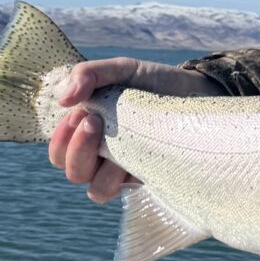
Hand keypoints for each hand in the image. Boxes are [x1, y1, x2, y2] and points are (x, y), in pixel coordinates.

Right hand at [48, 57, 218, 202]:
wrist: (198, 90)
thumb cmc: (155, 83)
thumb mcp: (122, 70)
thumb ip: (89, 74)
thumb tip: (63, 98)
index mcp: (91, 136)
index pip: (60, 154)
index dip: (62, 140)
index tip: (81, 112)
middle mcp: (106, 158)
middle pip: (74, 174)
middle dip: (78, 149)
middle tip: (94, 120)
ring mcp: (130, 171)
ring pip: (98, 190)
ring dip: (100, 168)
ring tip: (119, 139)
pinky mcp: (155, 179)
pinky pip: (133, 191)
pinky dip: (129, 176)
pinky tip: (143, 152)